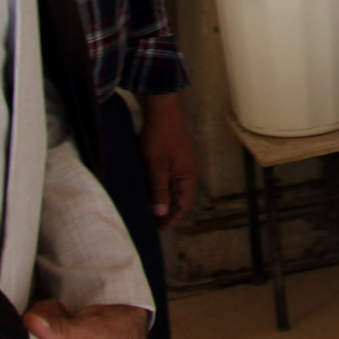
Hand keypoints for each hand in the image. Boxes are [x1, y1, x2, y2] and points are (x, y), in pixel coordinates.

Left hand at [139, 92, 198, 228]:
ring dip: (165, 200)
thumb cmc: (160, 138)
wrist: (162, 110)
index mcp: (187, 176)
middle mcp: (188, 172)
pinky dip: (162, 189)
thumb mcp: (157, 167)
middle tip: (153, 223)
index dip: (172, 218)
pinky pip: (171, 179)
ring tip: (150, 210)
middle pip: (181, 198)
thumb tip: (160, 213)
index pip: (183, 205)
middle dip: (169, 212)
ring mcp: (182, 164)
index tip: (159, 229)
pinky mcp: (174, 157)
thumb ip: (159, 190)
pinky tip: (150, 190)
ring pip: (175, 189)